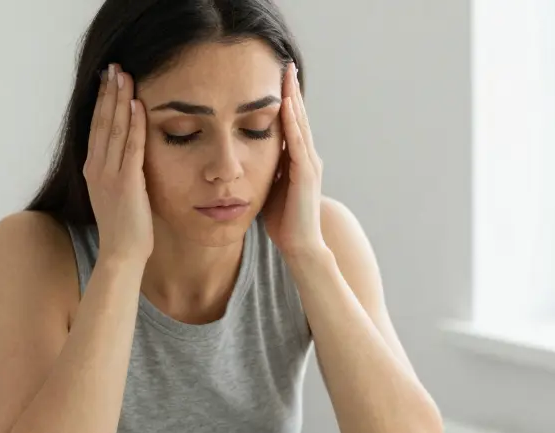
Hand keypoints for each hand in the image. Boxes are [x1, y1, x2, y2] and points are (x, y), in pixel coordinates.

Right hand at [83, 64, 152, 265]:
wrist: (121, 254)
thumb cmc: (125, 228)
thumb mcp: (116, 195)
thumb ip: (119, 173)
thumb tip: (129, 157)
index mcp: (94, 169)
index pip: (97, 128)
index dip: (103, 102)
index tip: (108, 80)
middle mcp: (97, 168)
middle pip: (102, 122)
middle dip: (109, 93)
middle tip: (115, 67)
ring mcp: (110, 174)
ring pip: (114, 128)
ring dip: (120, 100)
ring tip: (124, 76)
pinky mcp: (126, 182)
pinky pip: (131, 147)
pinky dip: (134, 124)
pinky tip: (137, 105)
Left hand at [264, 62, 324, 256]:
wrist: (301, 246)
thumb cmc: (284, 222)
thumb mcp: (269, 187)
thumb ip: (264, 169)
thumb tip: (246, 156)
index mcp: (298, 160)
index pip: (291, 124)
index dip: (285, 100)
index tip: (277, 78)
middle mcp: (308, 158)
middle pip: (298, 117)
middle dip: (292, 91)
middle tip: (286, 65)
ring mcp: (309, 165)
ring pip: (300, 124)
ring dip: (293, 99)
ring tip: (287, 76)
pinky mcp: (306, 174)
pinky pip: (298, 143)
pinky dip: (292, 123)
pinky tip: (285, 106)